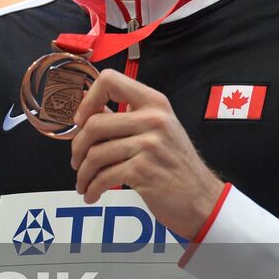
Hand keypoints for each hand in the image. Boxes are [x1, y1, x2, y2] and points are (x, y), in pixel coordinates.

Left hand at [70, 69, 223, 238]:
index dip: (88, 100)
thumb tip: (88, 104)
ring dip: (83, 173)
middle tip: (76, 161)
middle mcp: (154, 119)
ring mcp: (150, 145)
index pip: (110, 80)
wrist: (202, 198)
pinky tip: (91, 194)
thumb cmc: (174, 164)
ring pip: (95, 154)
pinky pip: (103, 177)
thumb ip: (124, 117)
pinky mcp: (144, 170)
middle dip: (78, 146)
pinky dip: (92, 188)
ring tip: (84, 182)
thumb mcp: (157, 130)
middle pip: (94, 123)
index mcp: (155, 103)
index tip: (81, 120)